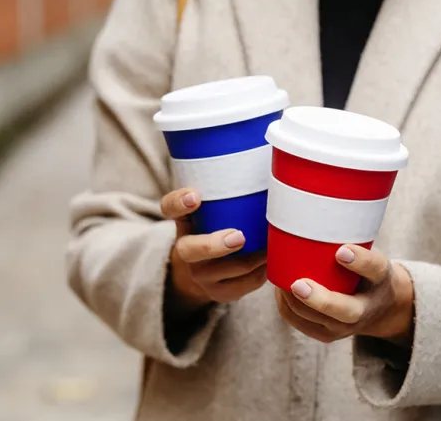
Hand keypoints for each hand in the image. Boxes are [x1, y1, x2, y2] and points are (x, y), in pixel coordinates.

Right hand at [161, 188, 266, 311]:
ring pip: (222, 273)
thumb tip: (268, 146)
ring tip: (269, 248)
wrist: (207, 270)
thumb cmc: (222, 225)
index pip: (169, 208)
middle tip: (238, 236)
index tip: (195, 195)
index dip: (179, 202)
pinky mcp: (219, 294)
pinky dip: (258, 275)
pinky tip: (272, 263)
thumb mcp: (217, 207)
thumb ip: (232, 187)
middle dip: (215, 245)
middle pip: (190, 250)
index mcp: (184, 221)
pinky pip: (241, 287)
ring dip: (249, 261)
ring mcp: (201, 275)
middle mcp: (186, 250)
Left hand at [275, 245, 413, 343]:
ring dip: (293, 300)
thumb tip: (314, 205)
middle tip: (298, 284)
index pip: (373, 269)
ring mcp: (345, 328)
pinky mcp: (327, 336)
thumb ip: (351, 237)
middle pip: (343, 311)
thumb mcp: (371, 252)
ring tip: (279, 278)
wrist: (381, 307)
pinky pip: (300, 323)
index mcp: (381, 279)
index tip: (342, 250)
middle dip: (318, 300)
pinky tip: (280, 290)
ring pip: (314, 318)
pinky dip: (286, 307)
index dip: (359, 260)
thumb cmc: (368, 269)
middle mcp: (366, 310)